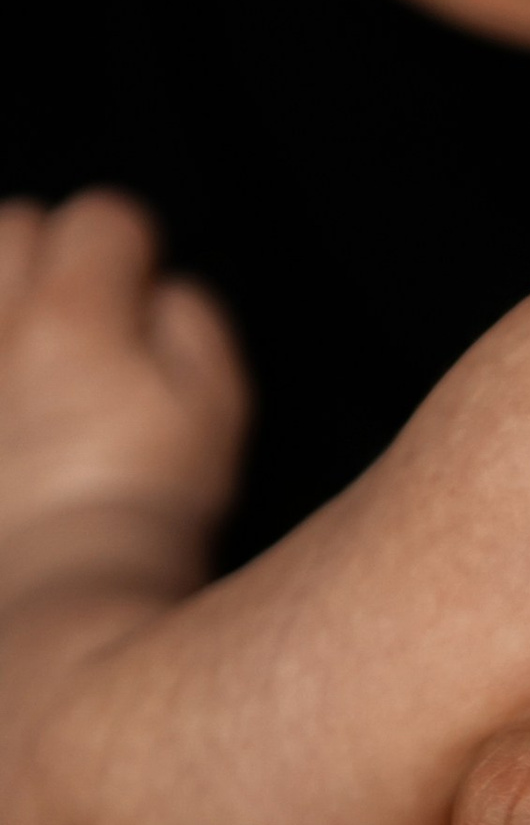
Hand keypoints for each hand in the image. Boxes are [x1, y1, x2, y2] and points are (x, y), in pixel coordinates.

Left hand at [0, 189, 245, 567]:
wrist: (63, 603)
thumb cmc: (144, 516)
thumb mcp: (215, 418)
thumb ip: (196, 332)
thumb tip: (169, 295)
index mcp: (78, 317)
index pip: (105, 221)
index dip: (133, 253)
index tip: (142, 292)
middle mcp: (1, 331)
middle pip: (15, 228)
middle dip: (51, 256)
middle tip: (82, 317)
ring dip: (9, 302)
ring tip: (34, 353)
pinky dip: (0, 366)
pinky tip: (20, 406)